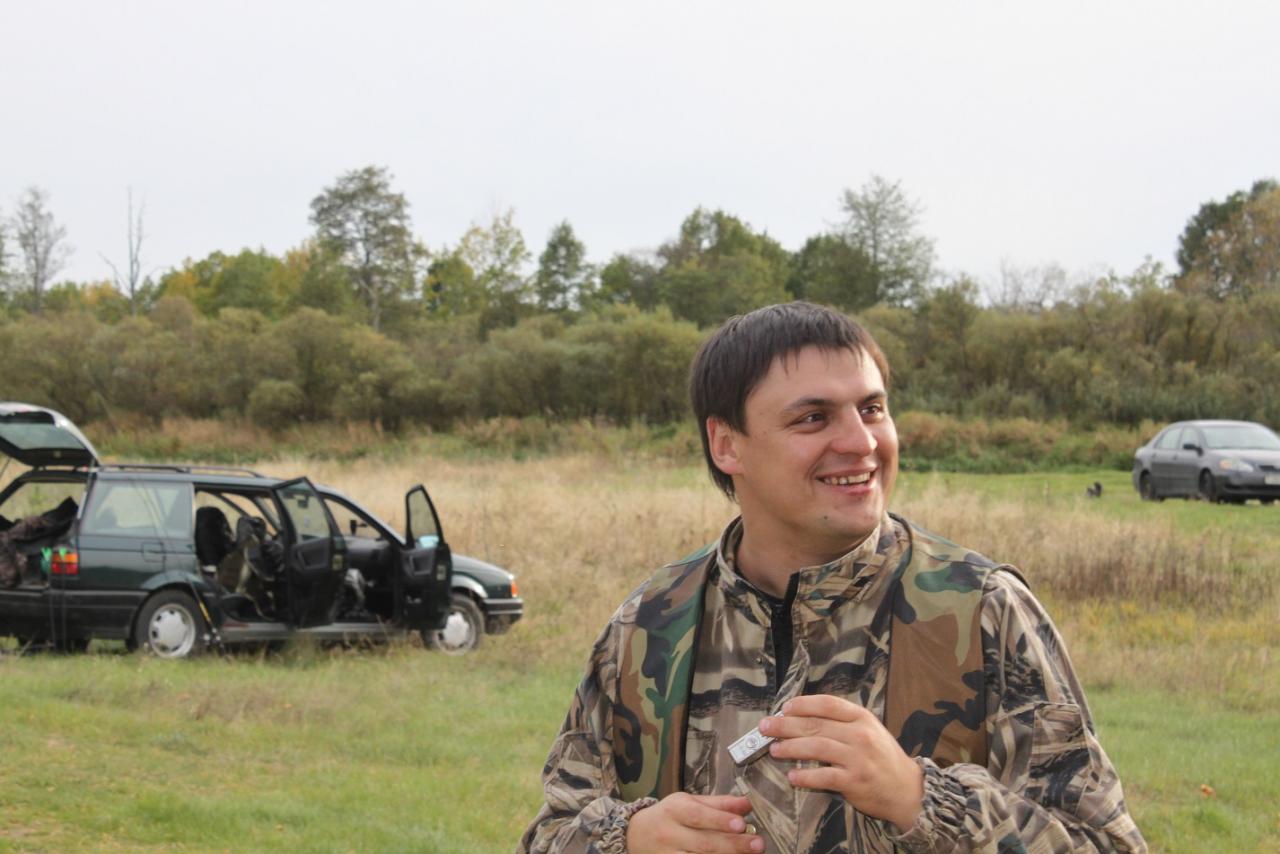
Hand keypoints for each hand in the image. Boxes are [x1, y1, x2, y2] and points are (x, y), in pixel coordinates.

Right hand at [626, 793, 763, 852]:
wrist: (635, 836)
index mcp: (674, 810)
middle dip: (732, 845)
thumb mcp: (688, 802)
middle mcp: (669, 834)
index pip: (698, 815)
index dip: (719, 820)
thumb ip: (718, 804)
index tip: (741, 824)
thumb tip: (747, 803)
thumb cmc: (669, 816)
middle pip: (703, 843)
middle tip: (758, 844)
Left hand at [758, 695, 923, 831]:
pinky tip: (792, 777)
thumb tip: (804, 717)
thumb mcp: (869, 730)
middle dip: (785, 725)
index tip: (785, 707)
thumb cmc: (883, 758)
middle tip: (765, 727)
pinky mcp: (854, 781)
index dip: (803, 704)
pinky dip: (805, 776)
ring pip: (815, 748)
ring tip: (774, 749)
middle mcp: (859, 734)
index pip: (827, 704)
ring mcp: (857, 758)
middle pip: (815, 725)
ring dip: (790, 748)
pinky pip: (823, 776)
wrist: (907, 789)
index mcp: (862, 718)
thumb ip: (843, 722)